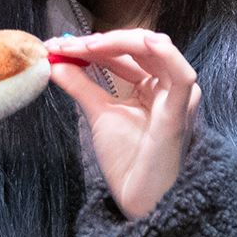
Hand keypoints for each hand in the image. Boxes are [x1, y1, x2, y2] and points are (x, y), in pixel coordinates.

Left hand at [46, 30, 200, 218]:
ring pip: (157, 50)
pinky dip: (166, 55)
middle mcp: (166, 85)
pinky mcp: (179, 111)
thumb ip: (79, 84)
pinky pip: (181, 76)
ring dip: (120, 42)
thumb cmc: (126, 158)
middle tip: (68, 45)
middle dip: (101, 41)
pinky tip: (146, 42)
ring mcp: (175, 96)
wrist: (138, 196)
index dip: (91, 44)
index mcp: (150, 84)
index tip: (58, 45)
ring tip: (87, 46)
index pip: (124, 51)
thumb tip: (55, 61)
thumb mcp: (98, 112)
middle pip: (138, 46)